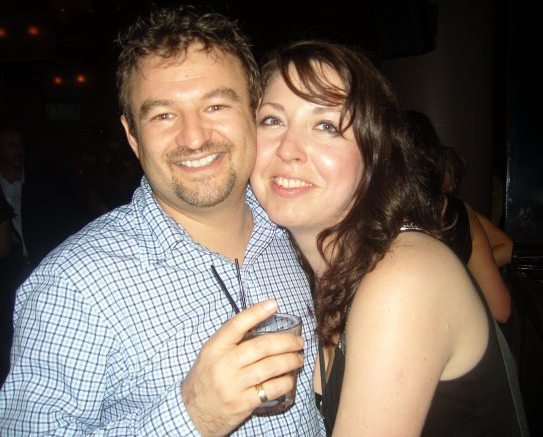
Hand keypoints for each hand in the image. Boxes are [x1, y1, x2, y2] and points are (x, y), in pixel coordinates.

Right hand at [181, 300, 303, 435]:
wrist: (192, 413)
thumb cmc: (205, 379)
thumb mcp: (210, 355)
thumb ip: (230, 340)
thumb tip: (259, 321)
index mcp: (214, 348)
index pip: (236, 325)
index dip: (256, 313)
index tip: (273, 304)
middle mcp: (223, 365)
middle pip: (261, 347)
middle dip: (286, 342)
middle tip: (299, 341)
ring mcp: (233, 385)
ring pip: (270, 367)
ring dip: (290, 361)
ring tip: (298, 358)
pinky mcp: (243, 404)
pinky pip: (272, 389)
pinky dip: (286, 381)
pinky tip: (290, 378)